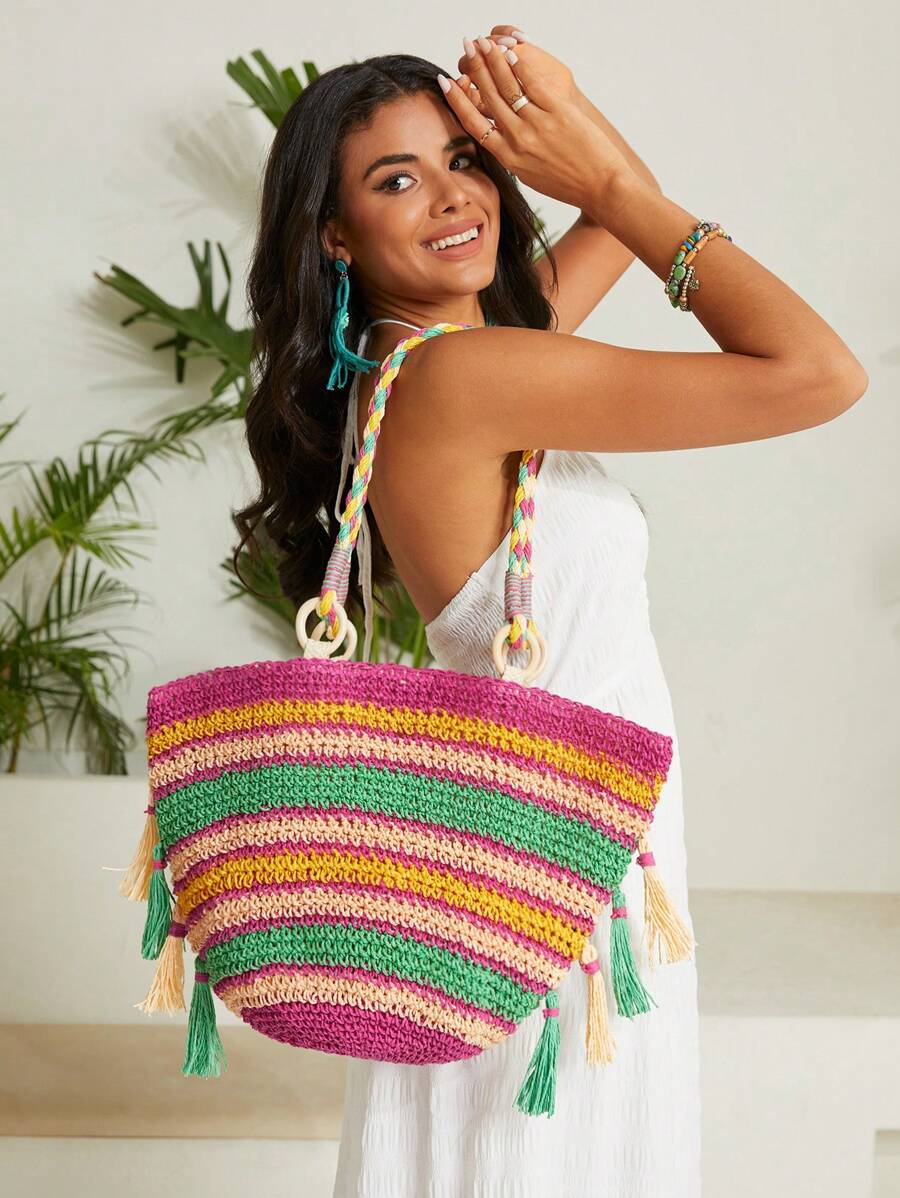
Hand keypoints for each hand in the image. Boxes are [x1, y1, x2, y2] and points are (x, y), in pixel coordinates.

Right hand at [440, 32, 631, 213]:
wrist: (601, 187)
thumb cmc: (568, 183)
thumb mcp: (531, 174)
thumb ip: (513, 153)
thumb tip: (500, 134)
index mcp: (508, 157)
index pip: (473, 123)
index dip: (457, 100)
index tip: (445, 82)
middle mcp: (518, 140)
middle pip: (488, 98)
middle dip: (474, 68)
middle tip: (466, 46)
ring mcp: (537, 125)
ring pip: (507, 87)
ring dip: (492, 60)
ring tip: (483, 42)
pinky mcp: (558, 113)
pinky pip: (533, 84)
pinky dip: (520, 66)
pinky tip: (512, 51)